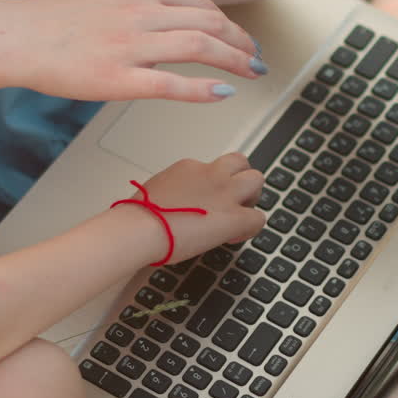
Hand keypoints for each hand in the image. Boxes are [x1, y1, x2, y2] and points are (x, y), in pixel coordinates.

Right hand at [0, 0, 264, 103]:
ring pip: (200, 47)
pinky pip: (172, 83)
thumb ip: (143, 4)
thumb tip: (176, 23)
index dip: (231, 25)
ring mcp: (131, 44)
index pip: (202, 4)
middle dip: (242, 43)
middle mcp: (142, 10)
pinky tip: (223, 94)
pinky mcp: (118, 77)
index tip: (243, 40)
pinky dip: (203, 88)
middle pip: (211, 23)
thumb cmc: (55, 22)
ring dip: (235, 61)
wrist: (15, 36)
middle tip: (258, 60)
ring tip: (252, 73)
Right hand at [119, 152, 265, 265]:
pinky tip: (234, 236)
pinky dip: (251, 228)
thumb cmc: (139, 216)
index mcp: (188, 168)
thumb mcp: (154, 191)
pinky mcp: (233, 217)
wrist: (140, 227)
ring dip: (252, 196)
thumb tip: (171, 204)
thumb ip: (170, 193)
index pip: (212, 168)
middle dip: (241, 179)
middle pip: (240, 161)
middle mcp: (210, 174)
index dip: (213, 185)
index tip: (205, 201)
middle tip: (232, 200)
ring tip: (240, 214)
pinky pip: (258, 218)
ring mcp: (224, 193)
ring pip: (256, 179)